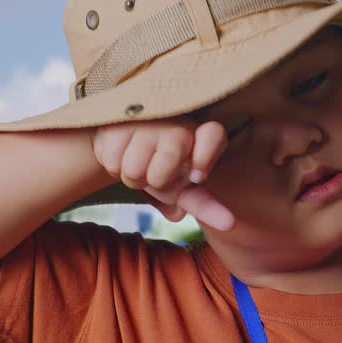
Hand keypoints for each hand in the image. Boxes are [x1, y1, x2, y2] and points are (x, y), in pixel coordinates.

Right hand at [91, 119, 234, 230]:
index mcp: (203, 136)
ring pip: (133, 171)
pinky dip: (113, 166)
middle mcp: (179, 123)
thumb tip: (229, 224)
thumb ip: (204, 204)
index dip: (204, 156)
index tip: (197, 177)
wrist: (125, 142)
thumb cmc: (162, 167)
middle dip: (153, 184)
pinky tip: (122, 150)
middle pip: (161, 175)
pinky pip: (112, 161)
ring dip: (131, 176)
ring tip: (137, 160)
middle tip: (155, 172)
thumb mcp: (184, 187)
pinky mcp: (119, 118)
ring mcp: (148, 118)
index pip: (212, 136)